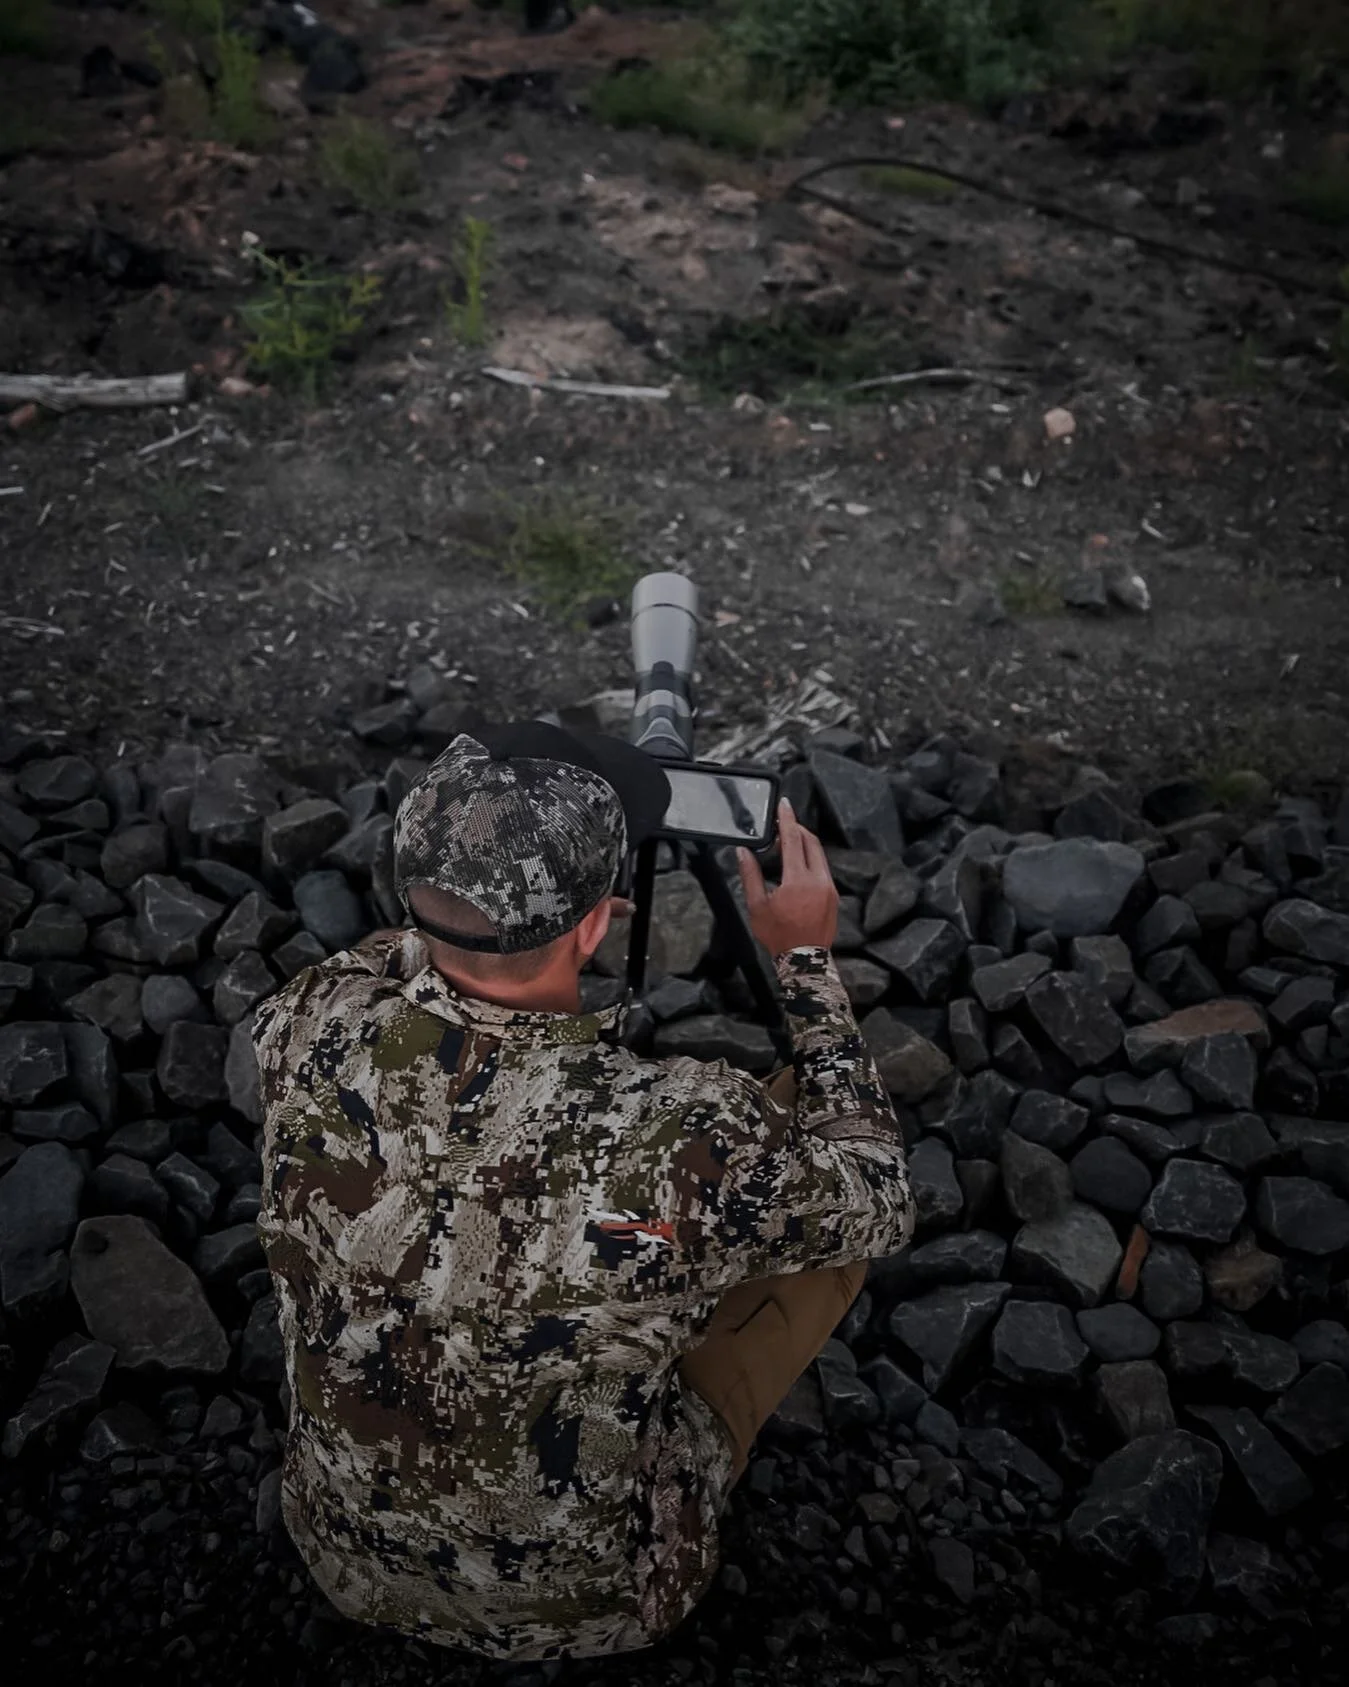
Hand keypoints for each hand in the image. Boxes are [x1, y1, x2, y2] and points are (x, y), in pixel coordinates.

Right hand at [737, 799, 837, 955]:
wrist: (805, 960)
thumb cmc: (779, 935)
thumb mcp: (757, 906)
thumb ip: (750, 875)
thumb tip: (743, 853)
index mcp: (798, 880)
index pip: (794, 840)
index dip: (788, 819)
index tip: (784, 805)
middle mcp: (819, 880)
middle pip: (811, 842)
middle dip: (797, 829)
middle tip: (781, 826)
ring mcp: (830, 888)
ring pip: (819, 855)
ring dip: (804, 845)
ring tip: (786, 848)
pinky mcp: (834, 896)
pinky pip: (823, 869)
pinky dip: (811, 861)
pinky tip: (797, 868)